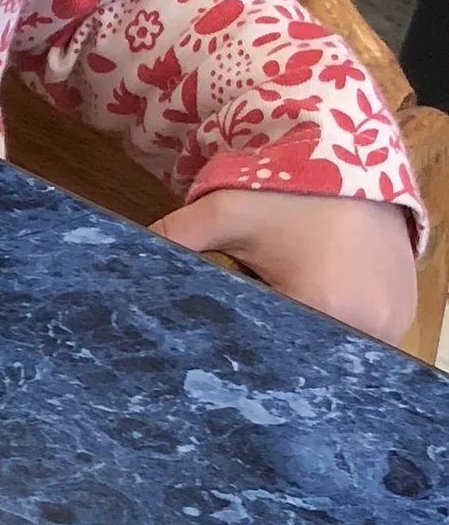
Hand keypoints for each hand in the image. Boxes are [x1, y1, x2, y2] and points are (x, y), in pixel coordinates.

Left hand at [154, 186, 419, 345]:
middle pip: (300, 361)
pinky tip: (315, 313)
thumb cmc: (296, 189)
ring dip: (303, 344)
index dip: (239, 351)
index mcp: (321, 303)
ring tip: (283, 320)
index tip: (219, 347)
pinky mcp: (403, 318)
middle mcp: (364, 324)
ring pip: (330, 355)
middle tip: (247, 331)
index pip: (268, 354)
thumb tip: (120, 258)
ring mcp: (390, 324)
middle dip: (269, 351)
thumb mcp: (229, 210)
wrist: (363, 163)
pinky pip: (363, 343)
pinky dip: (335, 333)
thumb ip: (176, 237)